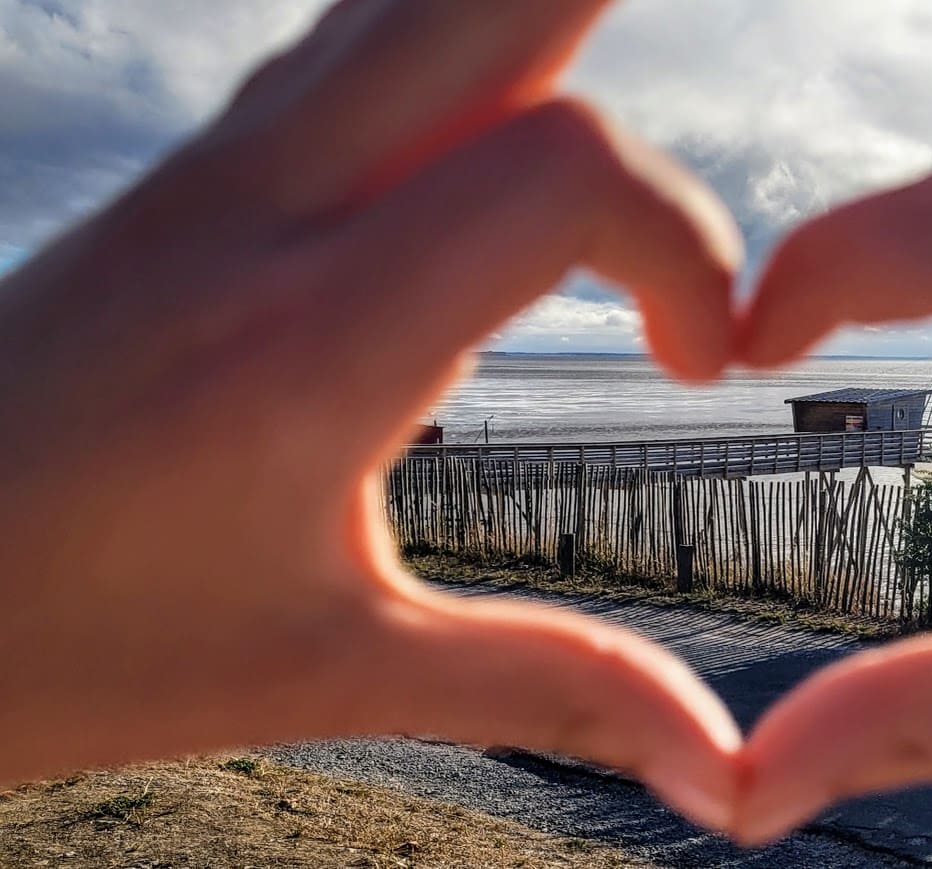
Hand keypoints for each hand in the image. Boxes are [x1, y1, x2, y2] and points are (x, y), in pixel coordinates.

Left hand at [0, 1, 741, 827]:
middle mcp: (261, 210)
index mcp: (312, 345)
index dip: (687, 246)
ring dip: (545, 43)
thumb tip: (716, 760)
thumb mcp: (328, 671)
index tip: (697, 361)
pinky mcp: (193, 168)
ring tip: (604, 182)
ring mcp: (216, 166)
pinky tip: (487, 148)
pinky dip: (457, 53)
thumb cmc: (70, 639)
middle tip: (679, 201)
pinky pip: (352, 36)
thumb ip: (550, 685)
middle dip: (626, 52)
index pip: (563, 171)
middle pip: (498, 3)